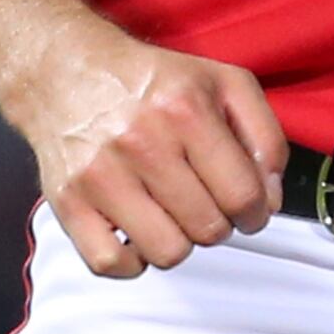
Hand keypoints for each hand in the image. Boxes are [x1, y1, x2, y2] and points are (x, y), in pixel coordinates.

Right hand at [5, 16, 287, 280]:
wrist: (64, 70)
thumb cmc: (150, 82)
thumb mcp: (223, 83)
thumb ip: (264, 136)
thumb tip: (270, 199)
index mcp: (186, 109)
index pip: (243, 196)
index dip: (256, 213)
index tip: (248, 210)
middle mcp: (141, 141)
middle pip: (208, 229)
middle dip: (217, 223)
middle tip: (204, 203)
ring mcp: (100, 175)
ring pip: (167, 253)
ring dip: (177, 242)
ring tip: (170, 214)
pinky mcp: (68, 201)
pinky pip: (111, 263)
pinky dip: (130, 260)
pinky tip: (136, 232)